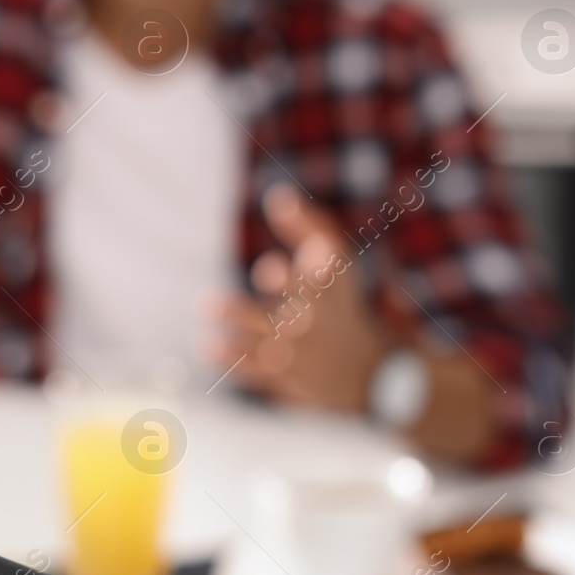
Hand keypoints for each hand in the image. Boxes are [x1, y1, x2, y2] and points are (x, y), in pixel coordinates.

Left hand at [214, 185, 389, 413]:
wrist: (368, 374)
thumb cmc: (341, 304)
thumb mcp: (337, 264)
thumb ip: (309, 227)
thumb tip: (277, 196)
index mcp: (330, 294)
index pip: (317, 280)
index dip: (294, 277)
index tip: (270, 266)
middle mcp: (316, 324)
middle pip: (290, 314)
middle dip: (265, 303)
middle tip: (239, 288)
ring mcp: (302, 354)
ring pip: (265, 342)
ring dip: (236, 325)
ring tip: (206, 307)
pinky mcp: (288, 378)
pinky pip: (256, 371)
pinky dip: (231, 359)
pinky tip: (206, 346)